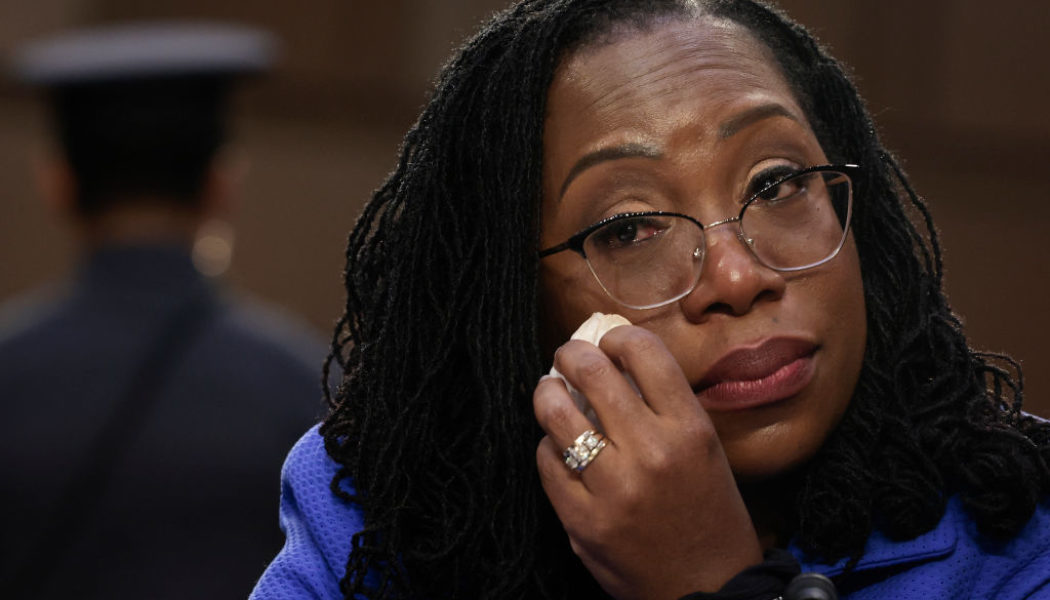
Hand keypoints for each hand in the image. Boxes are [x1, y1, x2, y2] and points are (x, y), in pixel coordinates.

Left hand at [534, 325, 762, 599]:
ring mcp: (612, 488)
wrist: (709, 590)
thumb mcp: (705, 449)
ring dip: (547, 393)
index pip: (643, 351)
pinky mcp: (581, 520)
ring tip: (549, 393)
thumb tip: (612, 359)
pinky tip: (559, 447)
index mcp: (689, 429)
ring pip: (556, 412)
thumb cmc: (709, 513)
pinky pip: (547, 461)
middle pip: (591, 371)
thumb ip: (663, 406)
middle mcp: (651, 452)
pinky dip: (549, 447)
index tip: (608, 343)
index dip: (617, 337)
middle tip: (568, 358)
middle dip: (571, 354)